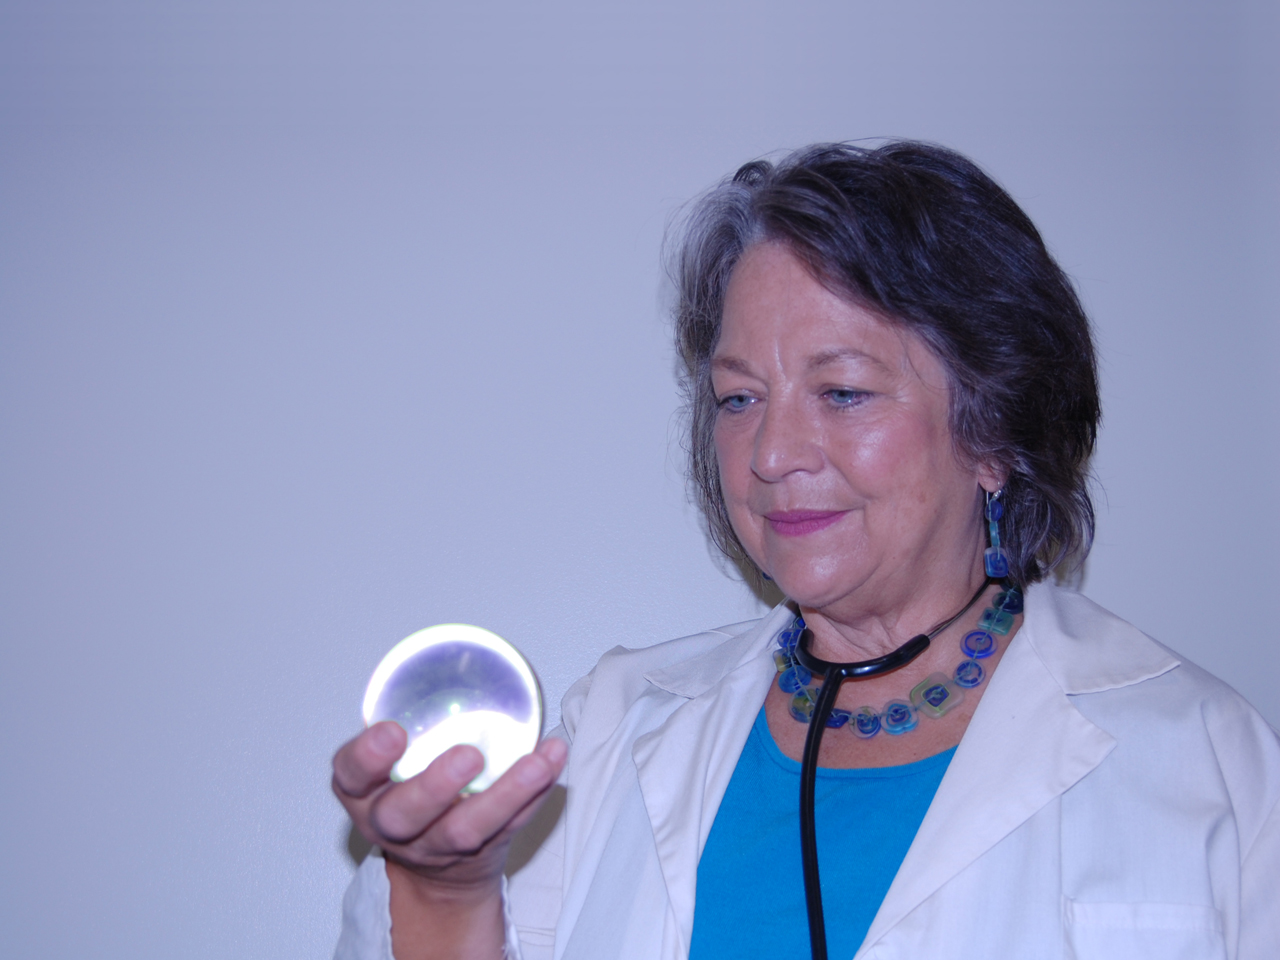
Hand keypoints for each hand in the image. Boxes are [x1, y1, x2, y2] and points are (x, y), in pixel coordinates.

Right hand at [333, 722, 566, 958]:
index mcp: (364, 793)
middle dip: (434, 785)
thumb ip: (414, 730)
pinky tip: (553, 761)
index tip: (392, 732)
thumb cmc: (412, 796)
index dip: (368, 757)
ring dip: (504, 793)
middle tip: (466, 756)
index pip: (352, 775)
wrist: (434, 872)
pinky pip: (510, 826)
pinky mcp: (481, 855)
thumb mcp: (390, 768)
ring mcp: (436, 846)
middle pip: (404, 814)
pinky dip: (536, 792)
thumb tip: (456, 680)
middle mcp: (394, 823)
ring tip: (534, 764)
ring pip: (466, 829)